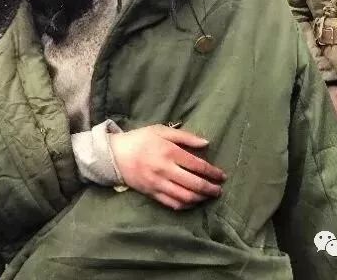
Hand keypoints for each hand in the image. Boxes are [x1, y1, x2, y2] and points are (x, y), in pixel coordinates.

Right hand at [109, 125, 225, 210]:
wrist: (114, 155)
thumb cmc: (140, 139)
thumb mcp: (160, 130)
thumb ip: (184, 136)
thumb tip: (205, 143)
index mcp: (169, 151)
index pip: (197, 165)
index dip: (213, 172)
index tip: (222, 176)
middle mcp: (165, 169)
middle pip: (194, 184)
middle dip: (210, 189)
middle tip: (219, 190)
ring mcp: (158, 183)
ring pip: (185, 197)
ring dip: (200, 199)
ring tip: (207, 197)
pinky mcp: (151, 193)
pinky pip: (172, 204)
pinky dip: (185, 205)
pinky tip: (192, 202)